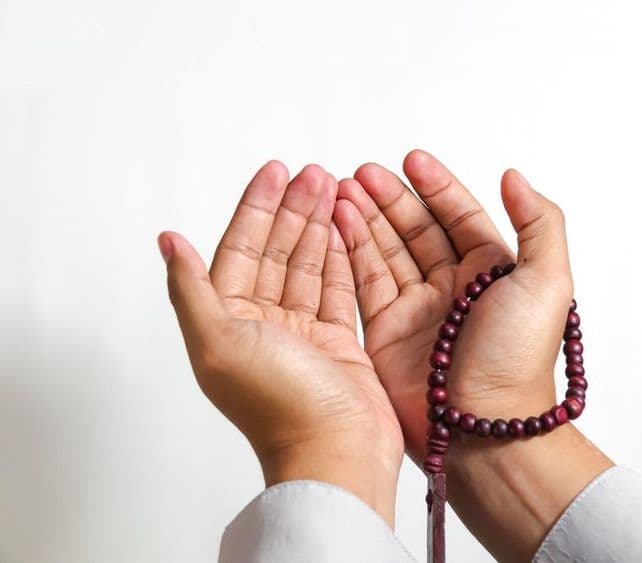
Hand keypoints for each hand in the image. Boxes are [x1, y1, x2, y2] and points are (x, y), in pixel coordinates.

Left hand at [159, 161, 403, 524]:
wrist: (338, 451)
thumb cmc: (279, 404)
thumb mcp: (219, 342)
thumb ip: (191, 289)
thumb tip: (167, 241)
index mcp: (228, 322)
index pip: (240, 250)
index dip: (256, 208)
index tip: (274, 172)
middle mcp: (262, 325)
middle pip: (276, 252)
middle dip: (293, 209)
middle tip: (314, 172)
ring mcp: (301, 333)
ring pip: (307, 265)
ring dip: (317, 226)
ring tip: (333, 189)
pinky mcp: (337, 341)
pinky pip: (336, 288)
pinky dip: (340, 257)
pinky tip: (344, 229)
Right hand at [333, 150, 611, 559]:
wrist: (484, 428)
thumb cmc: (518, 358)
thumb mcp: (548, 282)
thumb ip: (538, 223)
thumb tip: (513, 177)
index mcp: (491, 270)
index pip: (458, 215)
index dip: (435, 186)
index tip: (411, 159)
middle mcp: (452, 286)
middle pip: (416, 228)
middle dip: (389, 197)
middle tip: (361, 173)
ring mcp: (417, 309)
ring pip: (386, 250)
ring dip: (365, 217)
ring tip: (340, 189)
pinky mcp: (386, 330)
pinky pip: (364, 281)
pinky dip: (349, 250)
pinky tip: (335, 223)